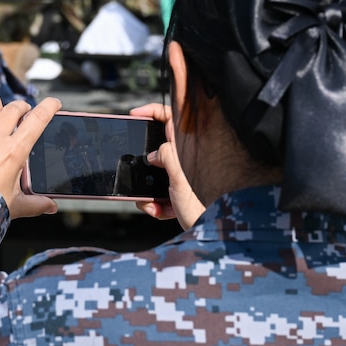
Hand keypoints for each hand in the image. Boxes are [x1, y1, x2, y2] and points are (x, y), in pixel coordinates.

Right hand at [129, 102, 205, 229]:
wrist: (209, 234)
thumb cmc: (203, 207)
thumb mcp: (180, 176)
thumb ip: (166, 156)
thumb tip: (154, 154)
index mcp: (186, 151)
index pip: (171, 119)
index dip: (153, 111)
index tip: (136, 114)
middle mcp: (184, 162)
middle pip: (157, 150)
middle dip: (144, 164)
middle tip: (140, 173)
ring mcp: (181, 179)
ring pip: (155, 176)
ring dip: (149, 191)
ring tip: (153, 203)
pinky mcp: (177, 195)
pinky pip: (159, 196)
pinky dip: (156, 205)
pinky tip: (161, 211)